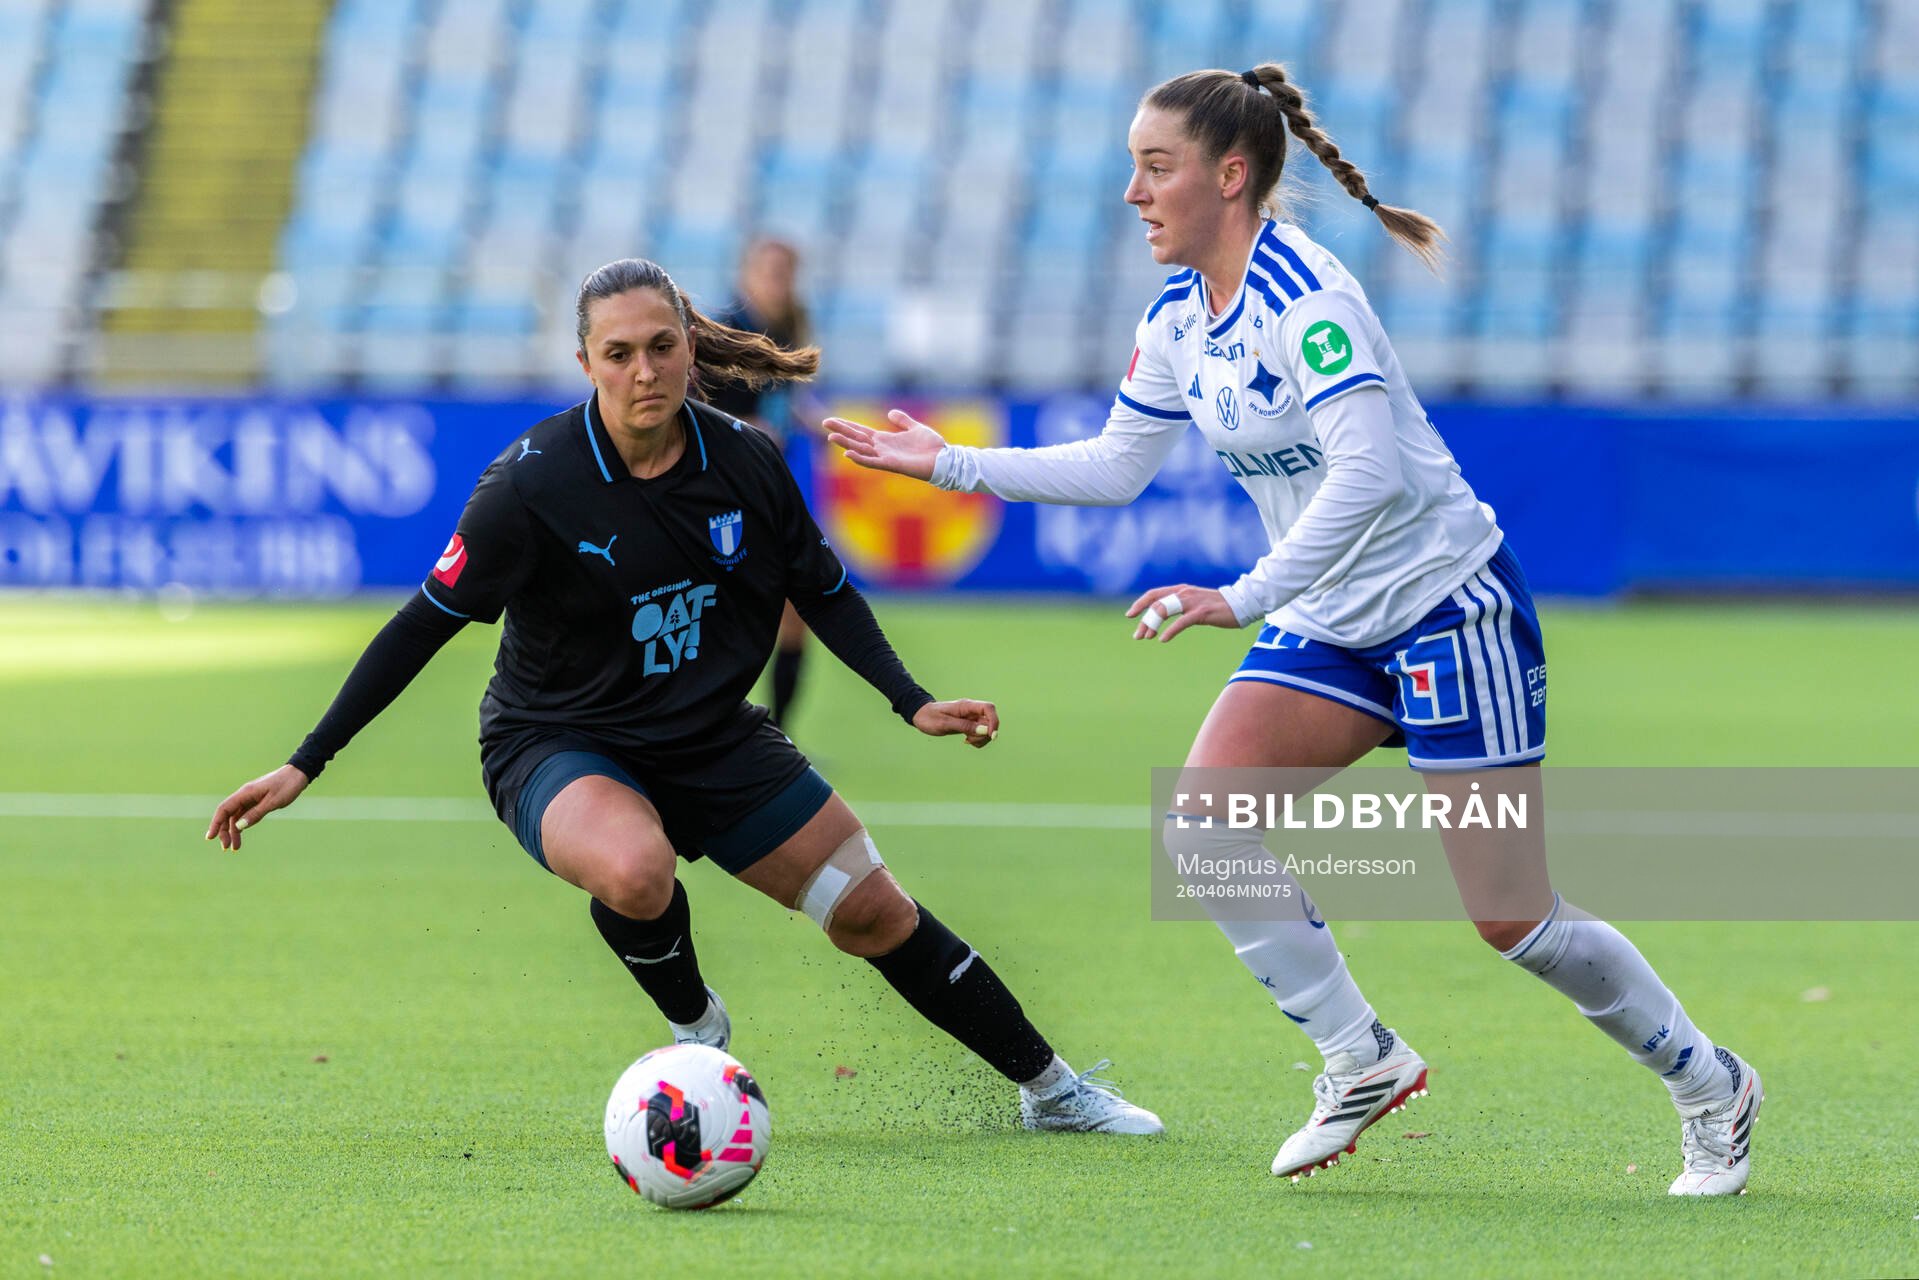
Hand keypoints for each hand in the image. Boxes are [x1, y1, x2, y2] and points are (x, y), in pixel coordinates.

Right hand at [206, 764, 309, 849]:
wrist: (298, 774)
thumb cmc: (287, 786)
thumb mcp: (273, 802)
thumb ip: (256, 814)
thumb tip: (238, 827)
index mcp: (245, 793)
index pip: (224, 809)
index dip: (215, 823)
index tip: (210, 837)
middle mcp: (244, 795)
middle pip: (227, 815)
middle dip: (224, 831)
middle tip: (226, 847)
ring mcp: (250, 798)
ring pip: (236, 816)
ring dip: (234, 831)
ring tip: (235, 847)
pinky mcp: (257, 801)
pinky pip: (245, 815)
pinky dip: (242, 825)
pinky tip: (241, 835)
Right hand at [823, 410, 946, 480]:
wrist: (944, 459)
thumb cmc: (932, 447)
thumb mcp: (916, 428)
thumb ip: (903, 421)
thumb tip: (891, 413)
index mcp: (885, 440)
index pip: (861, 432)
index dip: (846, 425)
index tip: (831, 420)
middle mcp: (882, 449)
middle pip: (856, 438)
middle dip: (841, 431)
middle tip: (824, 423)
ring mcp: (885, 457)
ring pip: (861, 450)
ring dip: (846, 444)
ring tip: (831, 437)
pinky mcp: (892, 465)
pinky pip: (873, 462)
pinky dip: (860, 458)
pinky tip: (848, 454)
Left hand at [911, 698, 999, 747]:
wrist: (920, 715)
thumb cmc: (930, 718)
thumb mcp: (944, 723)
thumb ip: (964, 726)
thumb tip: (984, 730)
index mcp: (966, 706)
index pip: (989, 708)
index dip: (994, 721)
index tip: (990, 735)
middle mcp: (971, 710)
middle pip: (990, 720)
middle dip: (985, 734)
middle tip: (969, 740)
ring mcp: (971, 717)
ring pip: (986, 728)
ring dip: (981, 738)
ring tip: (967, 741)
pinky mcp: (968, 724)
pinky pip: (980, 733)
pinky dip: (977, 739)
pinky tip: (966, 741)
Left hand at [1124, 585, 1238, 642]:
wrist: (1243, 603)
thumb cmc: (1218, 606)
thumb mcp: (1195, 602)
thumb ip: (1180, 606)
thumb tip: (1165, 616)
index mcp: (1181, 590)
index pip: (1154, 594)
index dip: (1140, 604)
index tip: (1129, 615)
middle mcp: (1184, 593)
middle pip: (1155, 604)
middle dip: (1143, 620)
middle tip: (1137, 636)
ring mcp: (1192, 602)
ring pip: (1164, 611)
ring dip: (1152, 625)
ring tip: (1146, 637)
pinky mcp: (1202, 612)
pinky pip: (1181, 622)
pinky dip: (1170, 631)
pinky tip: (1163, 640)